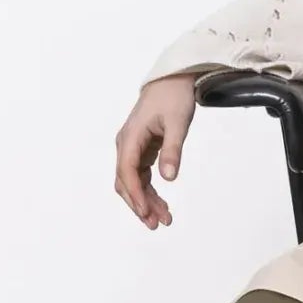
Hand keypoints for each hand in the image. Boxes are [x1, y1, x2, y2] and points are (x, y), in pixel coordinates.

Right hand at [115, 75, 199, 227]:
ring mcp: (132, 148)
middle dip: (139, 204)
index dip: (135, 195)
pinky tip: (162, 204)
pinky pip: (140, 176)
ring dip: (145, 201)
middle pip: (125, 182)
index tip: (146, 212)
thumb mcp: (177, 123)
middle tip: (157, 223)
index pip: (127, 172)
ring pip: (133, 182)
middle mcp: (126, 144)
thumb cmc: (173, 97)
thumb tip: (168, 178)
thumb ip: (172, 150)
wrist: (172, 79)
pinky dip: (149, 191)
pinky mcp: (141, 150)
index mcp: (130, 137)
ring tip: (163, 219)